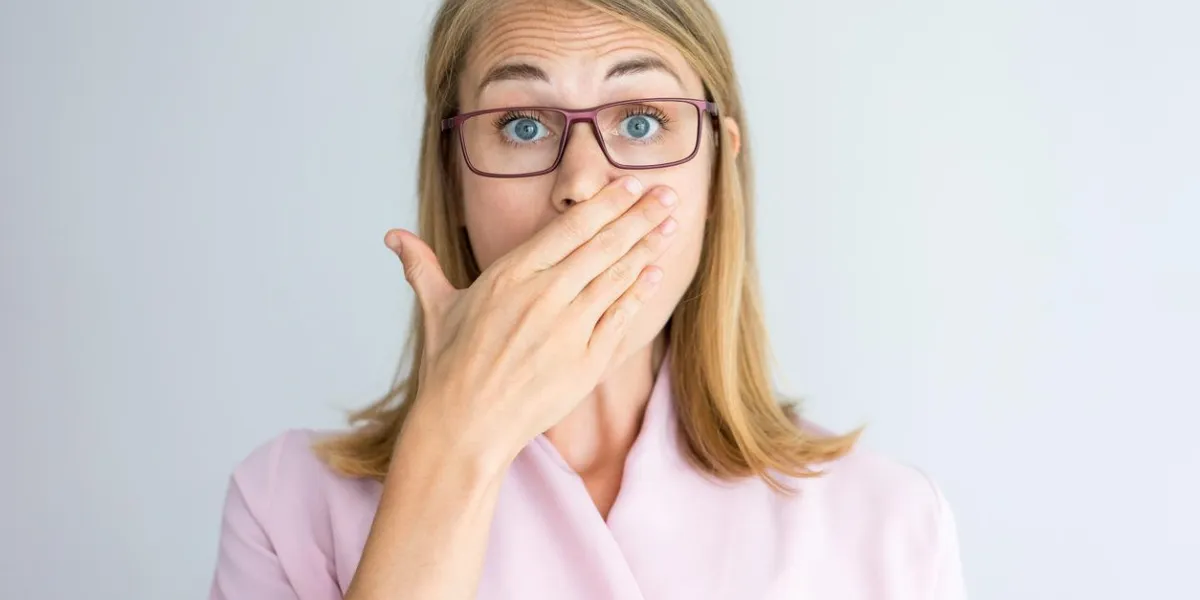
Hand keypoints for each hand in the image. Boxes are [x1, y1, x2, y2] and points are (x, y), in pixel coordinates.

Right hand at [384, 176, 678, 464]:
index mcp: (510, 275)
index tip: (630, 185)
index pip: (569, 228)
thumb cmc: (450, 367)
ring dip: (649, 247)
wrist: (465, 426)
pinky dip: (640, 292)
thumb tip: (393, 237)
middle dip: (640, 216)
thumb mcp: (437, 309)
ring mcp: (568, 328)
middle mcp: (544, 296)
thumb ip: (423, 266)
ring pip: (618, 276)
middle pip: (603, 245)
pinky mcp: (586, 360)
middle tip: (667, 193)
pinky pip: (619, 317)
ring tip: (673, 224)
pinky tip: (657, 273)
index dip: (606, 204)